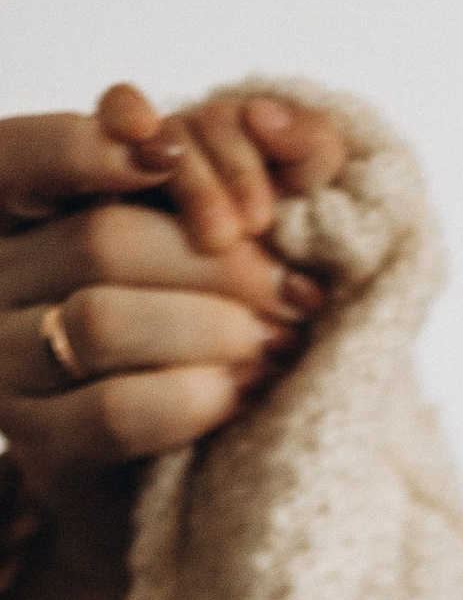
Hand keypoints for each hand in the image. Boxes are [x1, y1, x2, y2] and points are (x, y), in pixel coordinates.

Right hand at [0, 85, 344, 599]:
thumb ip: (213, 177)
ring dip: (213, 330)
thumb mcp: (192, 241)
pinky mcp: (39, 443)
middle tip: (296, 291)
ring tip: (280, 343)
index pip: (24, 153)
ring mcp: (5, 364)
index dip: (95, 145)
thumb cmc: (188, 334)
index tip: (173, 151)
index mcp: (11, 213)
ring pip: (104, 322)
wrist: (160, 475)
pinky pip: (118, 410)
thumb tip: (274, 124)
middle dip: (216, 262)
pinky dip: (198, 396)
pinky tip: (246, 392)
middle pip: (99, 239)